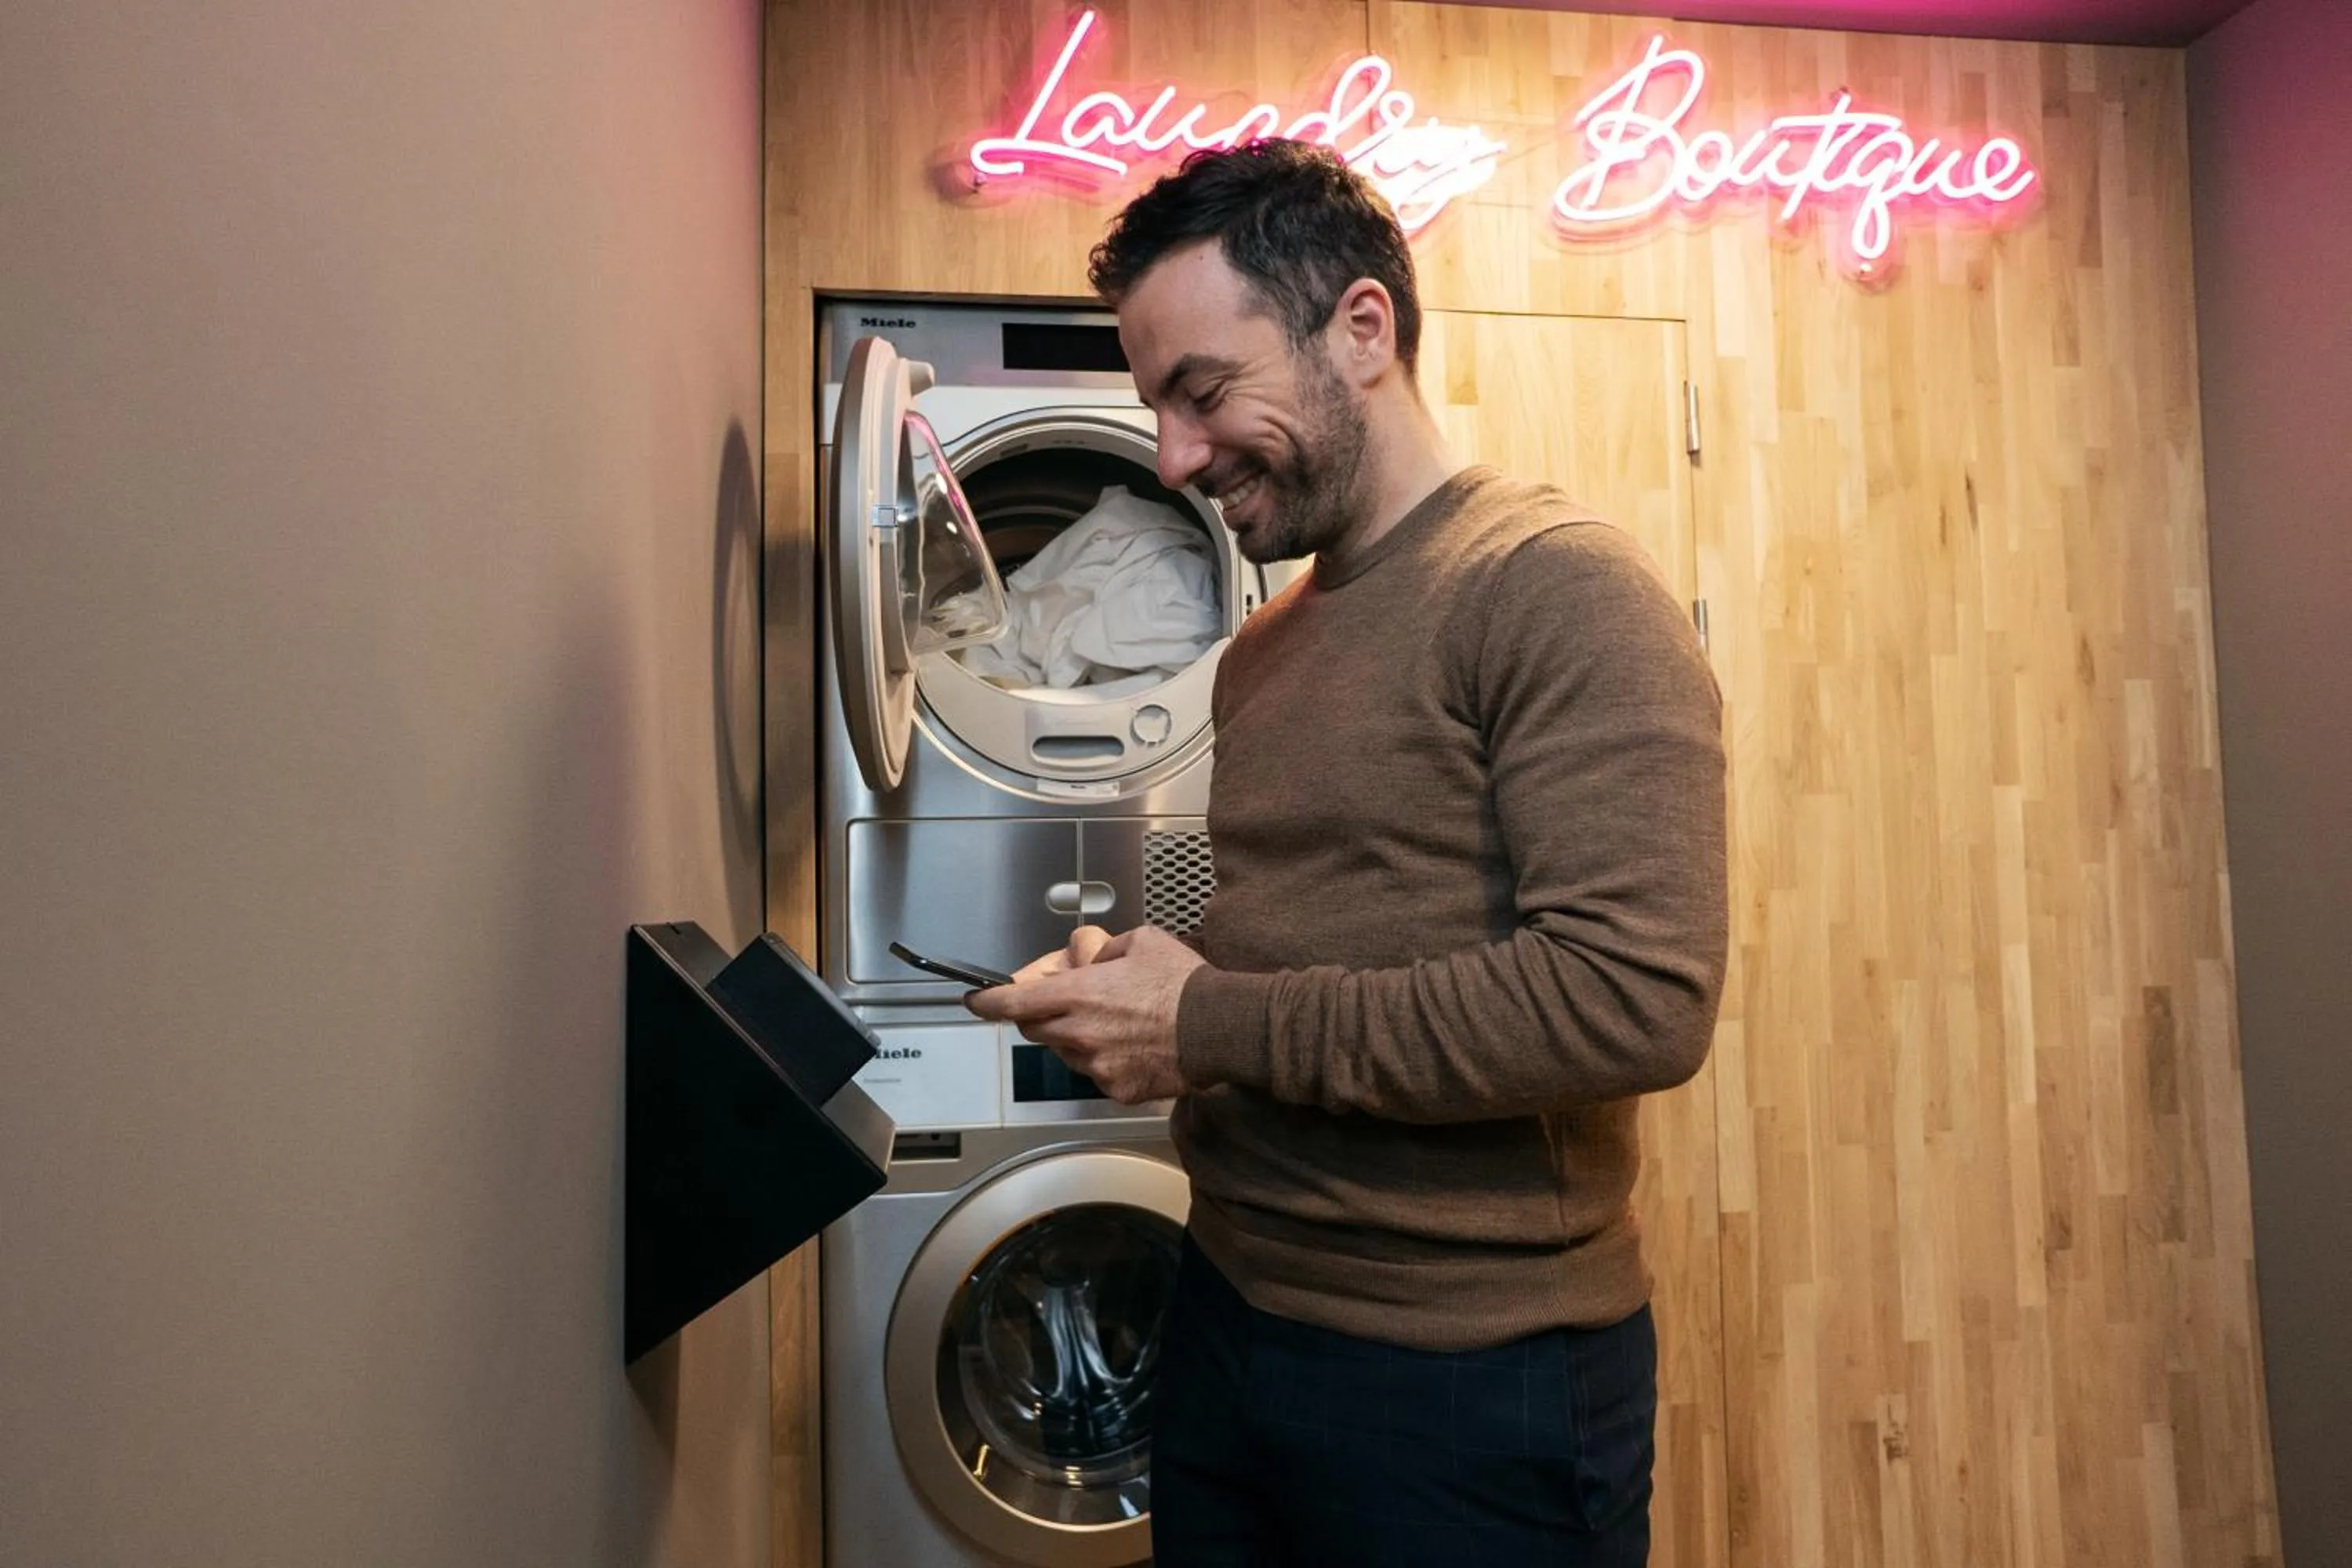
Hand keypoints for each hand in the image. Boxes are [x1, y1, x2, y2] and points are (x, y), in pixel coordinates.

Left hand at [964, 926, 1204, 1103]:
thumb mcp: (1141, 941)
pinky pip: (1095, 1072)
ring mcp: (1095, 1065)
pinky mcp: (1116, 1088)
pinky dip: (1104, 1059)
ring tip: (1115, 1022)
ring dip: (1075, 1037)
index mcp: (1078, 993)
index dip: (988, 1001)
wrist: (1219, 1030)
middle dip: (1040, 1014)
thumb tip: (1087, 960)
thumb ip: (1101, 949)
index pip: (1013, 1002)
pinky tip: (1133, 1045)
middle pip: (1034, 1029)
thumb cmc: (1183, 983)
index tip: (976, 999)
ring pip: (1066, 1052)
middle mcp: (1078, 1033)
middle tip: (1066, 1001)